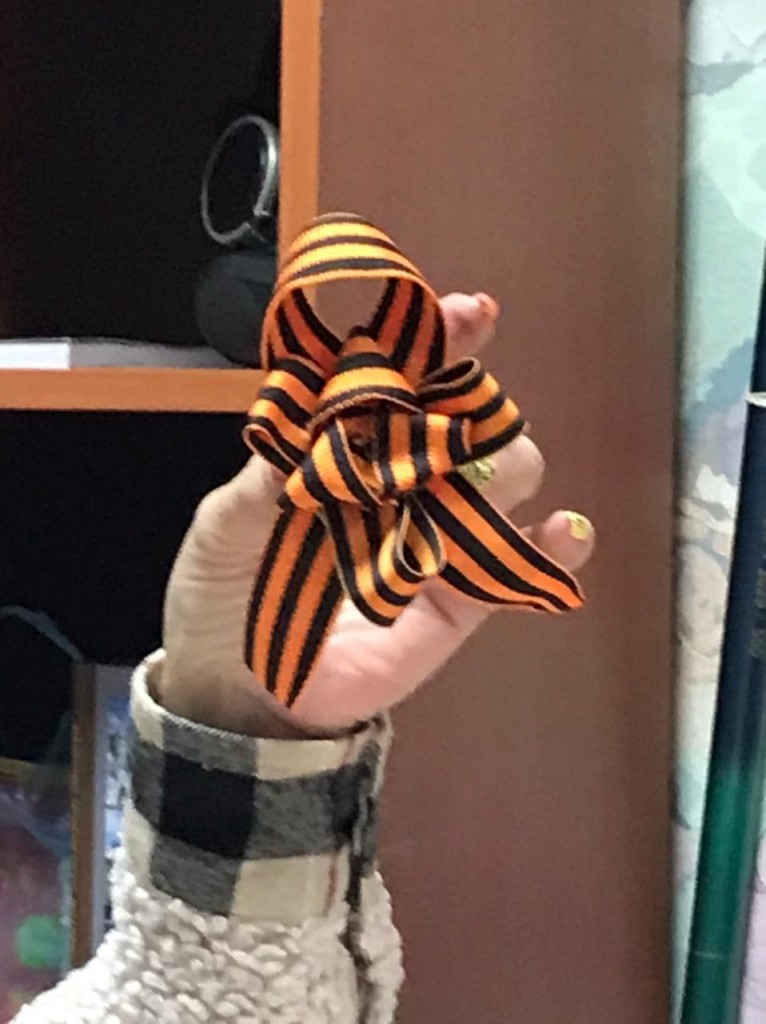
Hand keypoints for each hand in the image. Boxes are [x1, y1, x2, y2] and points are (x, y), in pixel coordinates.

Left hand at [159, 294, 594, 736]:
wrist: (235, 692)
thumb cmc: (221, 595)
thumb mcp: (224, 526)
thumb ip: (265, 477)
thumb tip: (309, 418)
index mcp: (349, 451)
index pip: (407, 383)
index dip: (442, 342)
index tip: (470, 313)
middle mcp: (402, 484)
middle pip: (469, 420)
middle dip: (475, 403)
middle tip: (445, 420)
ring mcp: (436, 540)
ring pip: (506, 478)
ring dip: (503, 463)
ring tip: (457, 484)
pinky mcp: (458, 603)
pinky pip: (518, 568)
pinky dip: (553, 546)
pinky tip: (564, 529)